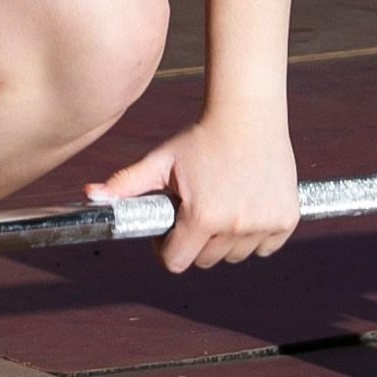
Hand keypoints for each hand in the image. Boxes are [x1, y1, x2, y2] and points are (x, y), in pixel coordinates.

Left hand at [89, 112, 298, 272]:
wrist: (247, 114)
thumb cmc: (199, 137)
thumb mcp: (161, 161)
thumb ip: (126, 184)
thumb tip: (90, 195)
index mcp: (202, 217)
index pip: (177, 262)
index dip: (167, 247)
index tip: (170, 227)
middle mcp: (235, 226)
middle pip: (206, 261)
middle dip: (196, 241)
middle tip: (196, 208)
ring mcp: (263, 224)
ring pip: (236, 255)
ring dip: (226, 239)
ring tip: (221, 203)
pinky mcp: (286, 219)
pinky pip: (266, 247)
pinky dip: (256, 235)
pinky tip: (246, 205)